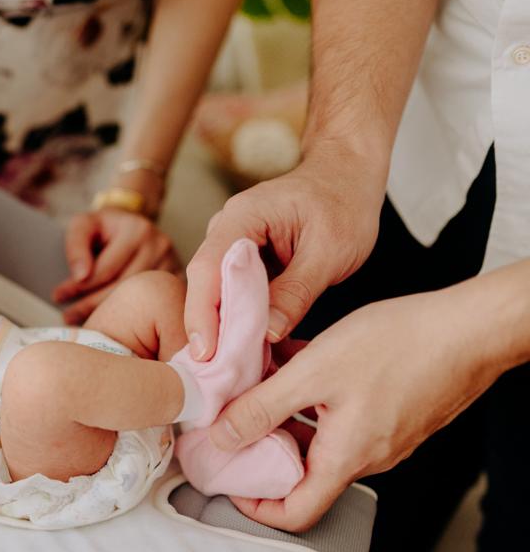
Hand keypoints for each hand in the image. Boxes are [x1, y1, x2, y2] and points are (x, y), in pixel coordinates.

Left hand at [53, 208, 179, 323]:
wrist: (134, 224)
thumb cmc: (106, 227)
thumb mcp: (85, 225)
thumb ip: (76, 246)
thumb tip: (80, 276)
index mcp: (137, 230)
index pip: (105, 268)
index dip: (78, 286)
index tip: (58, 296)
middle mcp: (160, 246)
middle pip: (122, 287)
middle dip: (91, 305)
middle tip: (67, 317)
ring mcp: (173, 264)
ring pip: (139, 301)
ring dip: (111, 316)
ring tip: (86, 323)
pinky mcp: (179, 280)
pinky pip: (155, 306)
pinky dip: (135, 318)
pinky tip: (116, 326)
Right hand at [183, 142, 385, 359]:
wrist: (347, 173)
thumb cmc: (344, 203)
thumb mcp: (330, 251)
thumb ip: (297, 292)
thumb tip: (269, 334)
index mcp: (242, 218)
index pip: (209, 269)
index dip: (203, 315)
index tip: (206, 355)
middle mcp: (226, 231)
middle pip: (204, 286)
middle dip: (207, 331)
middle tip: (213, 377)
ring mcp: (231, 246)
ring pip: (216, 295)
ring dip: (222, 331)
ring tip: (229, 373)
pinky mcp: (242, 263)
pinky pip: (233, 296)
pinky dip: (239, 323)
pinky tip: (248, 353)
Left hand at [207, 288, 504, 531]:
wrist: (470, 328)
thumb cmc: (400, 346)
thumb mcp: (312, 372)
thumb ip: (262, 407)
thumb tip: (220, 437)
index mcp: (345, 459)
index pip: (295, 513)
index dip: (256, 507)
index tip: (229, 482)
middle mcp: (366, 456)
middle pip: (302, 472)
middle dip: (262, 447)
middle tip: (233, 419)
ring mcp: (382, 435)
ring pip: (318, 437)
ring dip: (285, 414)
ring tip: (257, 379)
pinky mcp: (391, 412)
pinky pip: (339, 415)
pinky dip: (311, 395)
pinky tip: (294, 358)